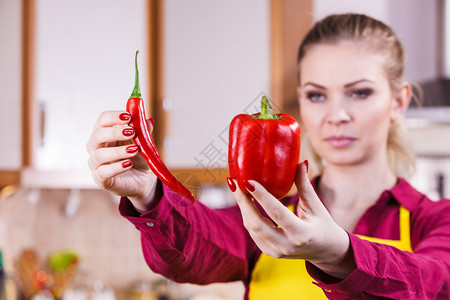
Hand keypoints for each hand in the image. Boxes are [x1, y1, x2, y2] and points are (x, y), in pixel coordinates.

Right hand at [86, 111, 156, 210]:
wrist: (142, 179)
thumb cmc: (138, 158)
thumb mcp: (144, 143)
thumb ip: (144, 131)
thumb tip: (148, 121)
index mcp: (105, 133)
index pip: (103, 120)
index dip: (114, 117)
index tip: (128, 116)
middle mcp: (96, 147)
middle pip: (97, 135)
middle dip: (114, 132)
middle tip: (131, 132)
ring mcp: (96, 164)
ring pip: (100, 154)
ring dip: (118, 151)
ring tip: (134, 150)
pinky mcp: (100, 179)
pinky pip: (103, 172)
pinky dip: (116, 167)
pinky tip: (128, 164)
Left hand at [229, 162, 354, 278]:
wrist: (326, 251)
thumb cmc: (322, 225)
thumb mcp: (317, 206)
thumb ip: (305, 185)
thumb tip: (300, 162)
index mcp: (301, 234)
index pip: (277, 213)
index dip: (261, 196)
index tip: (248, 181)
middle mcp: (287, 246)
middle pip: (256, 224)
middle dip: (243, 201)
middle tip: (234, 182)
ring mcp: (276, 252)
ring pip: (251, 228)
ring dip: (243, 206)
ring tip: (237, 187)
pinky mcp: (270, 252)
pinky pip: (253, 233)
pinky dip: (248, 215)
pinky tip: (244, 200)